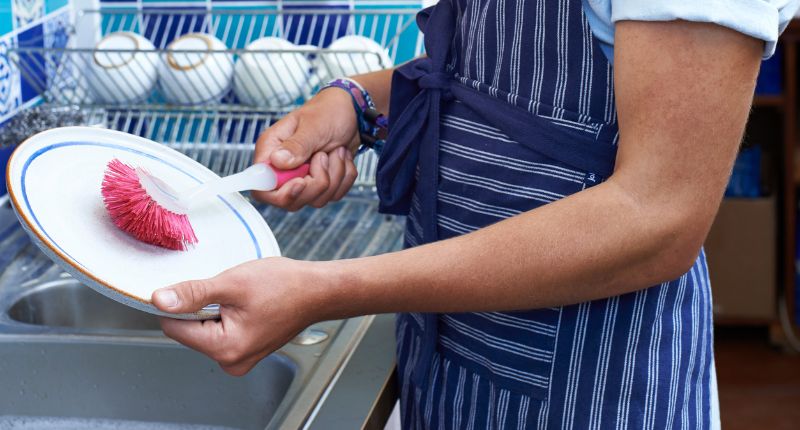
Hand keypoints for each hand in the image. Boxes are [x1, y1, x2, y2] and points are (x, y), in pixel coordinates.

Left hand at [151, 257, 331, 375]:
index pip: (175, 328)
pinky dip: (226, 314)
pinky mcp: (245, 351)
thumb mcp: (233, 283)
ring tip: (241, 298)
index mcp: (225, 348)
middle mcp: (231, 361)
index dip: (180, 303)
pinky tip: (246, 304)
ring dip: (215, 309)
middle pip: (190, 330)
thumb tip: (159, 300)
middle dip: (202, 307)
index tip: (200, 288)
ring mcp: (239, 359)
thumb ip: (193, 293)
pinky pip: (220, 331)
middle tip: (229, 292)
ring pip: (205, 330)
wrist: (317, 290)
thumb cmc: (285, 286)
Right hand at [254, 88, 359, 210]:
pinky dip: (344, 177)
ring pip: (316, 199)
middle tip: (324, 156)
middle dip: (316, 183)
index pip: (261, 188)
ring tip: (336, 151)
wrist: (352, 112)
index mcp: (272, 150)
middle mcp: (284, 168)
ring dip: (335, 176)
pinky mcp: (320, 183)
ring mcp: (302, 178)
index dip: (281, 194)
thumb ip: (296, 145)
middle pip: (292, 200)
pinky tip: (342, 158)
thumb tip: (276, 161)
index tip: (301, 181)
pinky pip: (334, 195)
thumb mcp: (314, 125)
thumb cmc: (329, 111)